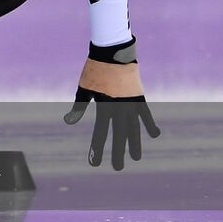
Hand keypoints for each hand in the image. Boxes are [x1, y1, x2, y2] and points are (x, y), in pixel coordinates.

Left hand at [62, 38, 159, 170]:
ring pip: (134, 128)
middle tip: (117, 168)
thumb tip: (68, 121)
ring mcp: (131, 104)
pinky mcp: (139, 97)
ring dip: (135, 144)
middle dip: (117, 152)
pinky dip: (150, 125)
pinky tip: (154, 136)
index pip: (99, 133)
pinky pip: (146, 114)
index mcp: (103, 107)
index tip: (94, 163)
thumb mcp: (84, 88)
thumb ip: (78, 106)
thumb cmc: (94, 70)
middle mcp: (119, 108)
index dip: (97, 148)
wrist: (113, 53)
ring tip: (135, 158)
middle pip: (118, 135)